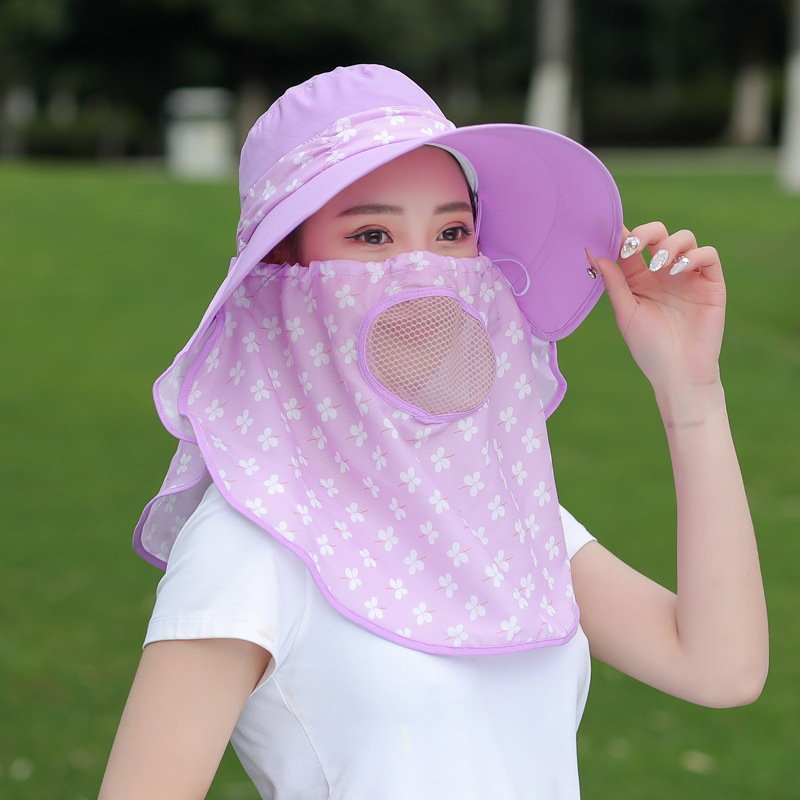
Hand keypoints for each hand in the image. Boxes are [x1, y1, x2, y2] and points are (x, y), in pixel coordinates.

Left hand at [587, 222, 726, 390]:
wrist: (679, 374)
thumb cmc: (649, 348)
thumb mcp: (626, 313)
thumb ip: (613, 283)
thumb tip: (594, 253)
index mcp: (639, 279)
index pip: (631, 247)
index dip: (621, 235)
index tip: (608, 231)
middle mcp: (664, 273)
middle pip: (658, 234)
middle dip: (646, 232)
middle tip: (635, 246)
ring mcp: (688, 276)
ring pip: (685, 238)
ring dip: (670, 244)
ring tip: (660, 265)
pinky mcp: (711, 283)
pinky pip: (708, 255)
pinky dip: (694, 256)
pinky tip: (678, 271)